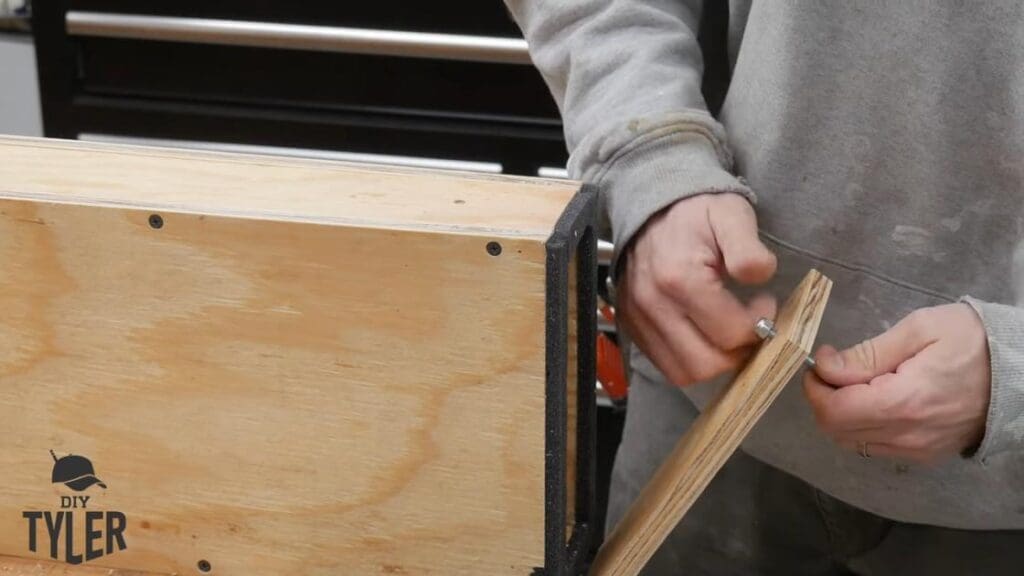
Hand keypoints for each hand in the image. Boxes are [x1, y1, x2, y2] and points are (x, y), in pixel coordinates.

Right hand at [617, 193, 777, 386]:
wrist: (650, 207)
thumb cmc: (696, 211)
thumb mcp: (731, 215)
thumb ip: (748, 249)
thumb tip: (761, 281)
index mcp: (680, 278)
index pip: (731, 334)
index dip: (760, 325)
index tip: (765, 303)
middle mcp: (654, 305)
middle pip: (708, 364)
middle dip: (739, 352)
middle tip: (750, 325)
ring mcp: (638, 319)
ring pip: (685, 373)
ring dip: (715, 361)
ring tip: (728, 333)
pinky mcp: (631, 326)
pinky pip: (665, 365)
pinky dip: (691, 360)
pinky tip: (705, 335)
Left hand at [804, 303, 990, 461]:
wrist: (1020, 371)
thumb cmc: (971, 341)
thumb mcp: (918, 330)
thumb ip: (866, 354)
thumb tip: (825, 367)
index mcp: (904, 402)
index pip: (833, 411)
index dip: (815, 387)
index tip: (821, 362)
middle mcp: (907, 435)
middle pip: (836, 430)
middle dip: (823, 399)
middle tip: (835, 370)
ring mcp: (916, 450)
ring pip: (851, 442)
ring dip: (840, 413)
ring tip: (855, 382)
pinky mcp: (924, 455)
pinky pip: (875, 447)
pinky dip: (861, 426)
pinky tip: (874, 399)